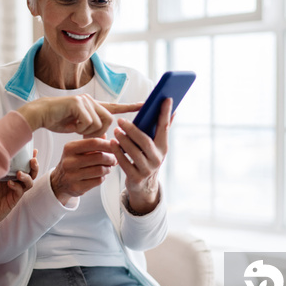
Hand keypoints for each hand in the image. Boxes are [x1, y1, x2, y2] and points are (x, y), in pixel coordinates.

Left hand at [0, 152, 37, 239]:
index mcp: (8, 174)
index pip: (22, 164)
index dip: (29, 157)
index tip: (33, 149)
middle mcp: (13, 182)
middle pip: (30, 173)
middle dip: (34, 166)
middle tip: (33, 160)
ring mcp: (14, 192)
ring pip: (29, 183)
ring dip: (27, 176)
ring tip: (20, 173)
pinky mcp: (12, 201)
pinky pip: (19, 192)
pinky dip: (17, 186)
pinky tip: (10, 183)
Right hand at [17, 95, 141, 137]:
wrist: (40, 114)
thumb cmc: (58, 120)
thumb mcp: (79, 126)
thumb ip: (92, 127)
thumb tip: (104, 135)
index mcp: (93, 105)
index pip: (115, 106)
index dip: (131, 106)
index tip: (145, 104)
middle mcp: (91, 100)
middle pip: (109, 120)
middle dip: (98, 131)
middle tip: (82, 132)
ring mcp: (85, 100)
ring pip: (99, 122)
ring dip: (88, 130)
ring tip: (74, 127)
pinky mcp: (78, 103)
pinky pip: (88, 122)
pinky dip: (79, 128)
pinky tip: (70, 124)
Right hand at [50, 137, 116, 204]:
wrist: (59, 181)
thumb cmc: (73, 162)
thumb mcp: (78, 149)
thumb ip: (92, 141)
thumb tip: (106, 135)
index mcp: (69, 148)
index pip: (94, 142)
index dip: (108, 144)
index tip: (116, 146)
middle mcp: (69, 161)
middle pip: (99, 157)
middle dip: (111, 158)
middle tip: (114, 159)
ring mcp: (71, 176)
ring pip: (100, 170)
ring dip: (108, 169)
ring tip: (108, 167)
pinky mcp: (76, 187)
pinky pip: (98, 181)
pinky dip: (103, 177)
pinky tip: (101, 175)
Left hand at [110, 98, 172, 214]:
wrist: (143, 187)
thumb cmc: (147, 158)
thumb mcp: (156, 146)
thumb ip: (162, 128)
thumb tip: (174, 109)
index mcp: (163, 147)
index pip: (165, 127)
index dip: (165, 113)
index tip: (166, 98)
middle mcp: (157, 158)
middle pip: (145, 141)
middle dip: (132, 130)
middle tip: (121, 120)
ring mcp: (147, 169)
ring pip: (134, 152)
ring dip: (123, 140)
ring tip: (115, 131)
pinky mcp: (136, 177)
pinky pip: (125, 163)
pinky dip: (117, 152)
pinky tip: (112, 143)